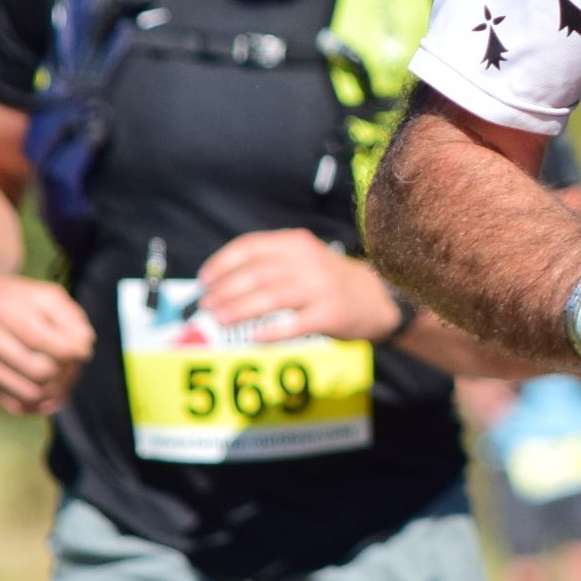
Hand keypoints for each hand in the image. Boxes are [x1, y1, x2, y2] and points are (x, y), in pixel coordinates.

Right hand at [0, 269, 96, 416]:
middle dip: (66, 372)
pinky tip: (52, 391)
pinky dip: (40, 404)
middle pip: (39, 371)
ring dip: (57, 390)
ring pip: (30, 394)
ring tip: (65, 376)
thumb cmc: (20, 299)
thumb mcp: (47, 296)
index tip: (84, 351)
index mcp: (3, 311)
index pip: (42, 341)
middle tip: (73, 364)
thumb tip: (84, 345)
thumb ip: (71, 317)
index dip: (71, 351)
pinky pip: (17, 406)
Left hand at [198, 230, 404, 341]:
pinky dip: (273, 331)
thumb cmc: (327, 280)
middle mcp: (308, 261)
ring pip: (272, 296)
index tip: (204, 279)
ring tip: (219, 319)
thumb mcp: (303, 258)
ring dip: (241, 308)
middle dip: (226, 289)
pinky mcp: (331, 314)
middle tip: (206, 304)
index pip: (252, 246)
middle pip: (258, 273)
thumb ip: (269, 264)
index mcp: (296, 243)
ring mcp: (321, 288)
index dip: (223, 262)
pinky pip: (296, 324)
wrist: (376, 297)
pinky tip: (254, 337)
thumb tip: (219, 284)